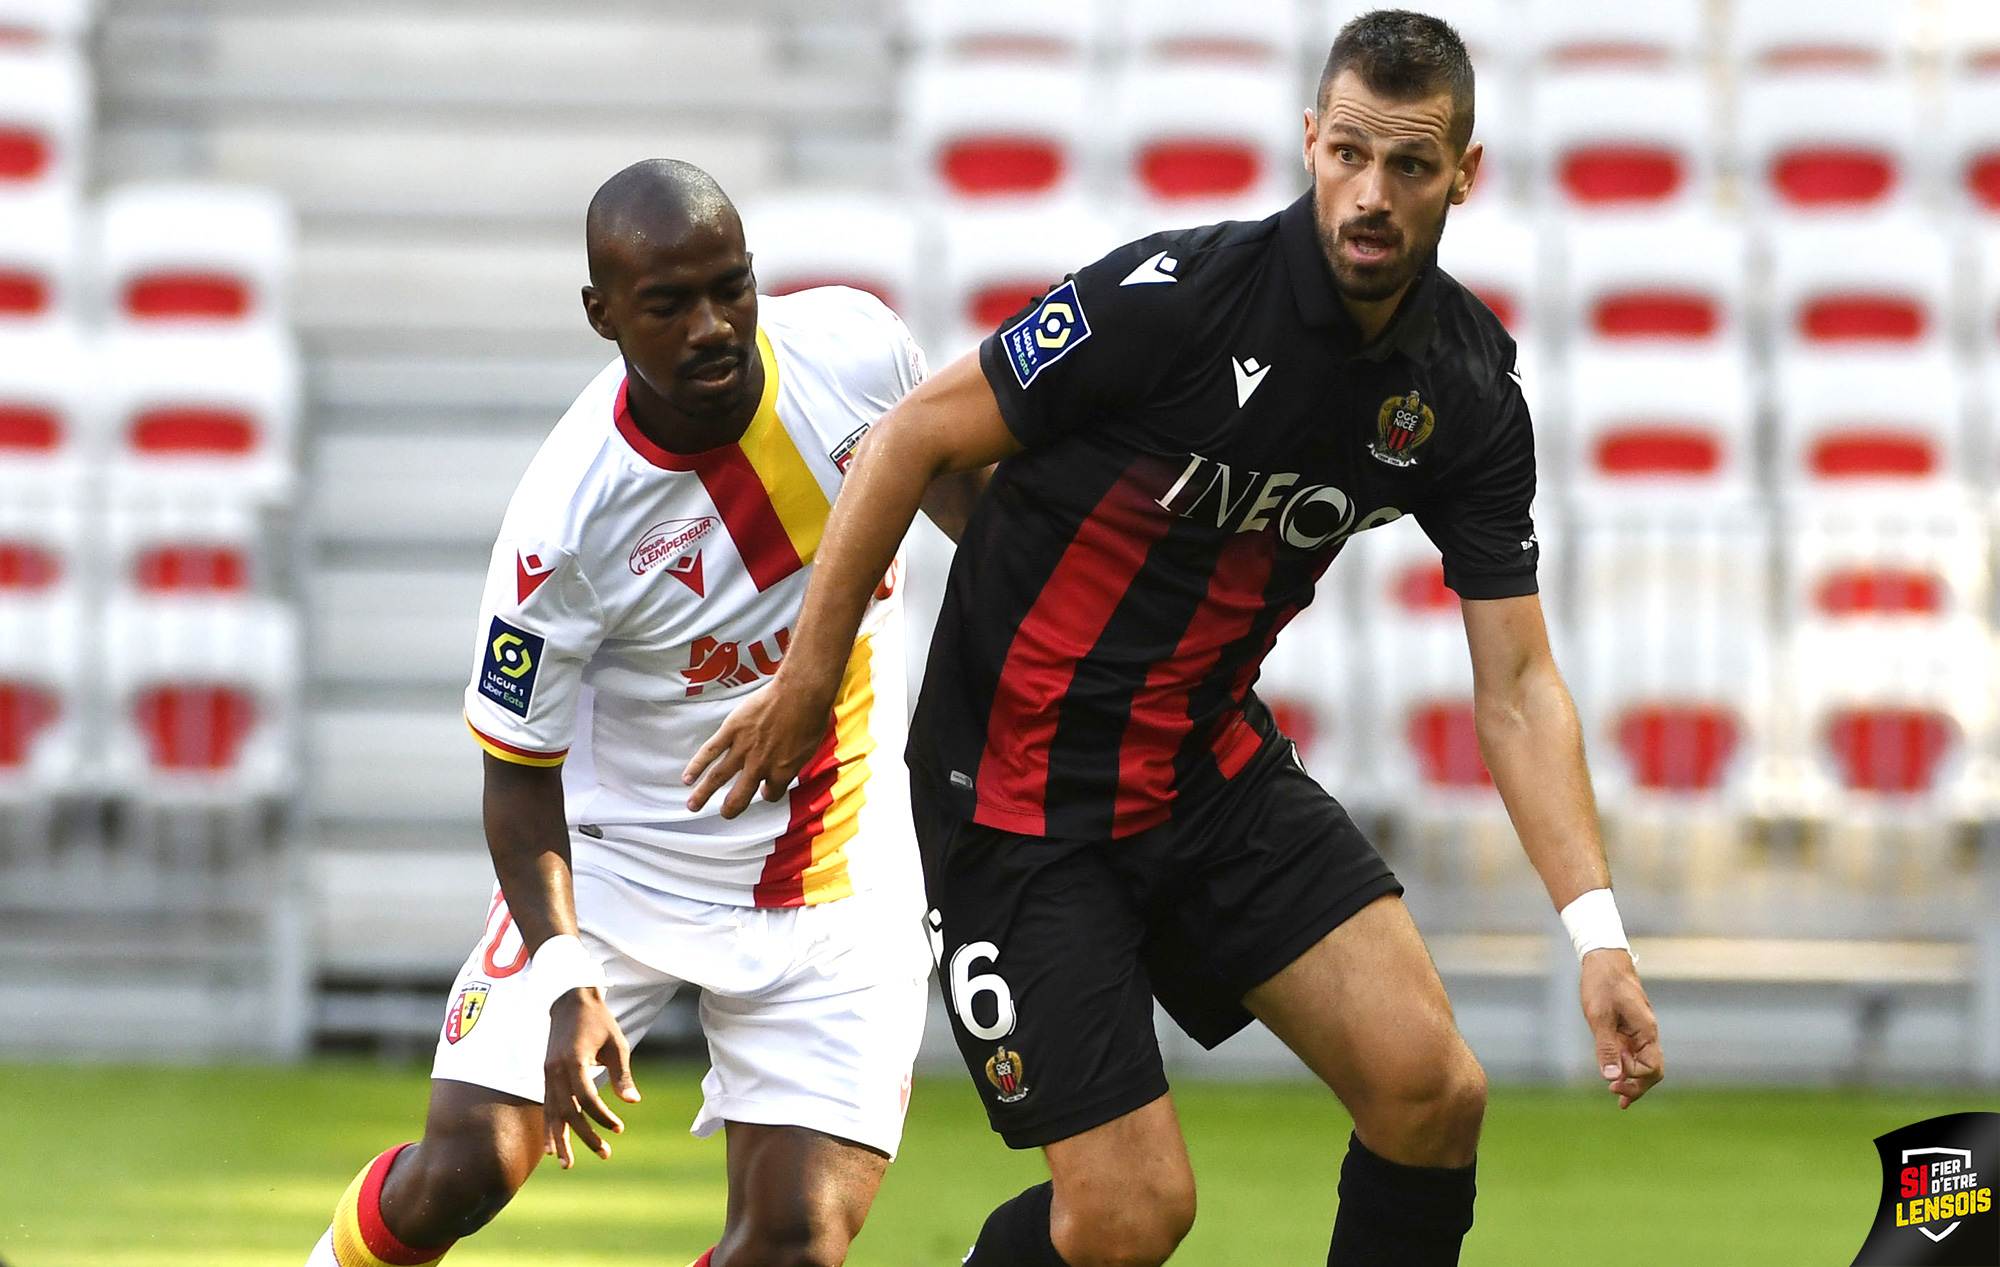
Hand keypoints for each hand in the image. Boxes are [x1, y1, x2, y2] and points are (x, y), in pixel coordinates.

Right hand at [542, 987, 640, 1167]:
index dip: (602, 1116)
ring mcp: (548, 1074)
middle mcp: (555, 1069)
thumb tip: (632, 1102)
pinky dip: (550, 1127)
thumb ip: (622, 1074)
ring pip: (553, 1113)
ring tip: (569, 1164)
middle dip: (585, 1135)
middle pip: (568, 1111)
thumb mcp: (617, 1044)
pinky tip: (553, 1147)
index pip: (586, 1097)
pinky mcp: (546, 1076)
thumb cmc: (599, 1021)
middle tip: (604, 1154)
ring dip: (562, 1139)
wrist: (570, 1001)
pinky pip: (547, 1107)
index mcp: (574, 1060)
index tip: (618, 1128)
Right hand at [682, 676, 832, 818]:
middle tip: (725, 813)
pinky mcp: (731, 730)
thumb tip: (787, 772)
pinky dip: (696, 765)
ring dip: (703, 794)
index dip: (769, 794)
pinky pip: (710, 751)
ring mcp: (743, 748)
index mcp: (781, 771)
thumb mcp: (811, 749)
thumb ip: (795, 764)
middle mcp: (760, 765)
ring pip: (718, 777)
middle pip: (740, 796)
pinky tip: (687, 778)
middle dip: (731, 808)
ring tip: (692, 806)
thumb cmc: (811, 717)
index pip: (773, 793)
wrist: (801, 693)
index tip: (765, 791)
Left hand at [1579, 949, 1662, 1108]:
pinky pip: (1632, 1052)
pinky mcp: (1628, 1027)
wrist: (1604, 959)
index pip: (1651, 1068)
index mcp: (1646, 1031)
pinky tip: (1614, 1076)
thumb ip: (1606, 1048)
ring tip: (1617, 1095)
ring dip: (1632, 1080)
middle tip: (1617, 1099)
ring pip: (1643, 1063)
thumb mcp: (1599, 1016)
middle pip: (1652, 1070)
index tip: (1613, 1077)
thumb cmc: (1602, 984)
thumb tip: (1611, 1079)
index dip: (1634, 1078)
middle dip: (1638, 1087)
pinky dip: (1625, 1066)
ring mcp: (1639, 1031)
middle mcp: (1647, 1033)